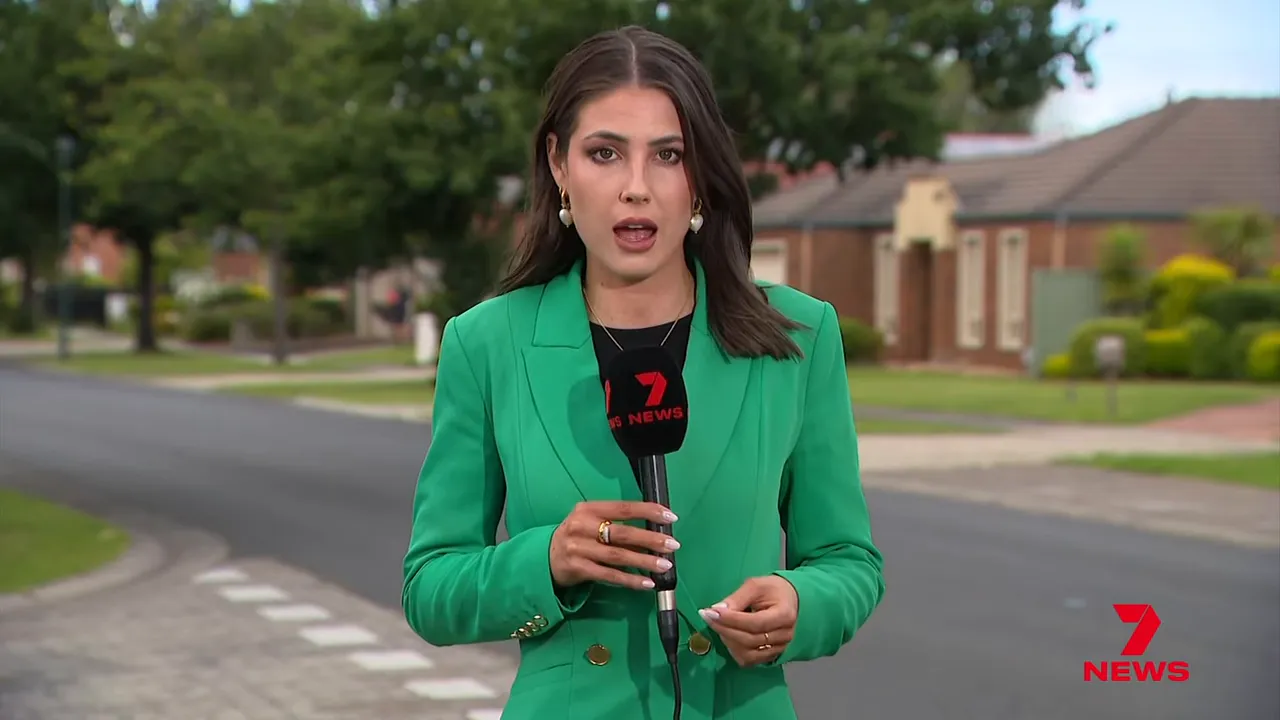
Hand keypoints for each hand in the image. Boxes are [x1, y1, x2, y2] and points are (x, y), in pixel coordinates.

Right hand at [549, 501, 680, 590]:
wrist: (545, 556)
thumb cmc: (577, 536)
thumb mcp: (592, 523)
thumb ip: (618, 526)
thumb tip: (654, 533)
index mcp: (588, 509)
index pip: (623, 508)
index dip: (648, 511)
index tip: (670, 517)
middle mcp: (582, 526)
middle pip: (622, 533)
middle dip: (650, 539)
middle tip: (672, 545)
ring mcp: (578, 548)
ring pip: (617, 556)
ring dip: (644, 561)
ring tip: (664, 565)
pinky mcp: (577, 569)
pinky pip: (609, 575)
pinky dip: (630, 580)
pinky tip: (646, 583)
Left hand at [699, 576, 797, 666]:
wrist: (790, 600)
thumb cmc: (772, 590)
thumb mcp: (755, 586)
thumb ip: (737, 598)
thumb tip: (716, 610)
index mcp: (784, 615)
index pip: (754, 623)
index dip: (731, 620)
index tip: (711, 612)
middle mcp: (784, 636)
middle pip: (749, 640)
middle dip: (724, 629)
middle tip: (708, 616)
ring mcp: (779, 648)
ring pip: (747, 653)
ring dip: (728, 640)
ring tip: (719, 625)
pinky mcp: (770, 656)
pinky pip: (749, 660)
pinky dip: (734, 650)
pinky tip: (728, 635)